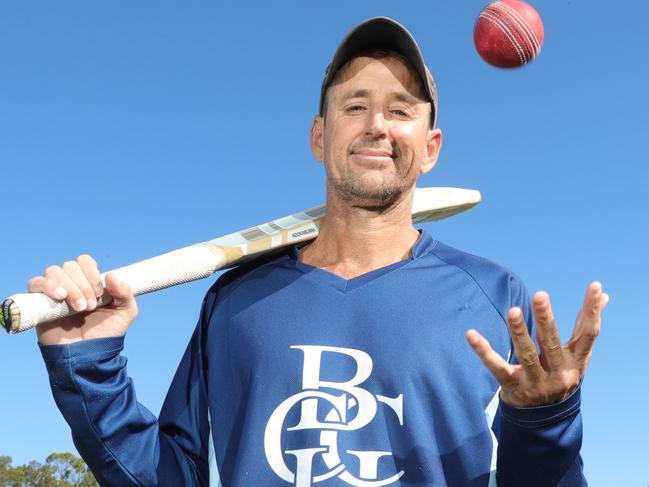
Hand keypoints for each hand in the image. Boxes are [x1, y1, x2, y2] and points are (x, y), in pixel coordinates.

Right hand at [27, 254, 138, 345]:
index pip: (84, 261)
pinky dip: (47, 285)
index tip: (99, 292)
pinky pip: (35, 283)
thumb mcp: (125, 312)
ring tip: (79, 307)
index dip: (91, 271)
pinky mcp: (39, 303)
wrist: (88, 355)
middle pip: (69, 266)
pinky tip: (60, 297)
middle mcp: (70, 284)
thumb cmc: (106, 333)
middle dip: (82, 285)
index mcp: (88, 281)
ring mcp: (54, 292)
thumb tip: (111, 276)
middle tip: (90, 306)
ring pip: (54, 271)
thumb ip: (125, 293)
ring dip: (69, 287)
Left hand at [466, 282, 608, 407]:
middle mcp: (558, 373)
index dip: (592, 310)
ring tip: (513, 311)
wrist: (545, 420)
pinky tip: (471, 334)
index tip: (595, 286)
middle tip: (540, 295)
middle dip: (546, 319)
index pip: (588, 334)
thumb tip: (603, 294)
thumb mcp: (577, 355)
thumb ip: (584, 325)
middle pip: (552, 343)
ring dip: (519, 332)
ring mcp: (535, 381)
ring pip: (526, 354)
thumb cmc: (561, 375)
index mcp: (576, 361)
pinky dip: (483, 351)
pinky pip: (496, 367)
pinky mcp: (513, 386)